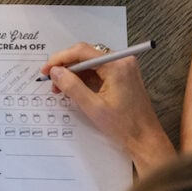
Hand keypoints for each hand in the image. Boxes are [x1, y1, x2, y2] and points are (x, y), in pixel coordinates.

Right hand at [40, 43, 174, 174]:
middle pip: (86, 55)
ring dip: (74, 74)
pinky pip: (99, 71)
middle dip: (66, 67)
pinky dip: (84, 79)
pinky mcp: (123, 76)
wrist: (145, 138)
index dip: (60, 59)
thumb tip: (55, 72)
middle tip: (51, 81)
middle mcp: (122, 61)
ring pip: (91, 64)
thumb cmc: (124, 125)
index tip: (46, 70)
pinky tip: (74, 89)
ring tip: (60, 88)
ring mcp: (123, 68)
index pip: (82, 51)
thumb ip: (72, 86)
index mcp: (116, 65)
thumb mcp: (93, 107)